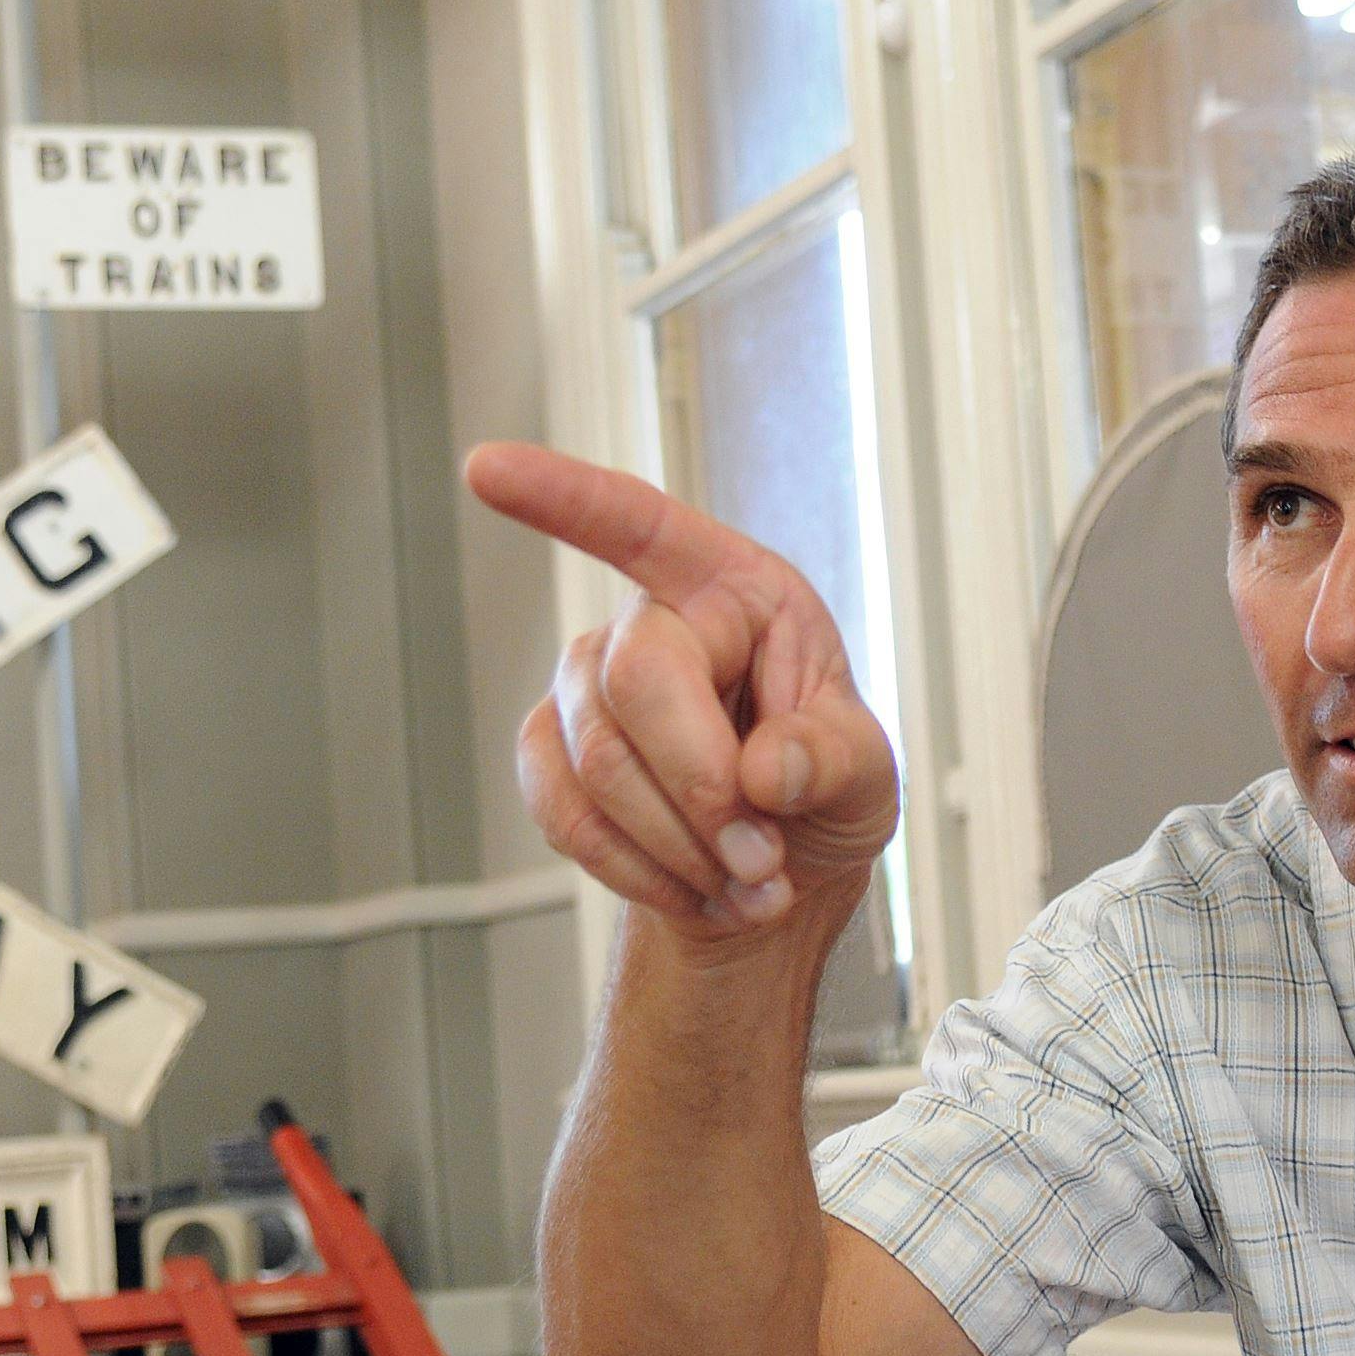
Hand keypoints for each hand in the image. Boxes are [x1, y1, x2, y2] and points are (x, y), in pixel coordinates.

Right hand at [464, 442, 900, 936]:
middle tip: (763, 857)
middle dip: (702, 787)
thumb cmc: (822, 790)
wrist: (771, 873)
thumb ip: (834, 761)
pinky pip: (565, 815)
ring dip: (680, 847)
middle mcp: (653, 624)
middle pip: (638, 681)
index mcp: (736, 590)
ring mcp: (589, 690)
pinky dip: (637, 870)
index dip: (564, 496)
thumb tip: (766, 770)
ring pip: (599, 765)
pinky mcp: (552, 757)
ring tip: (747, 882)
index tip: (486, 469)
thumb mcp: (868, 774)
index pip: (642, 526)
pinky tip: (691, 886)